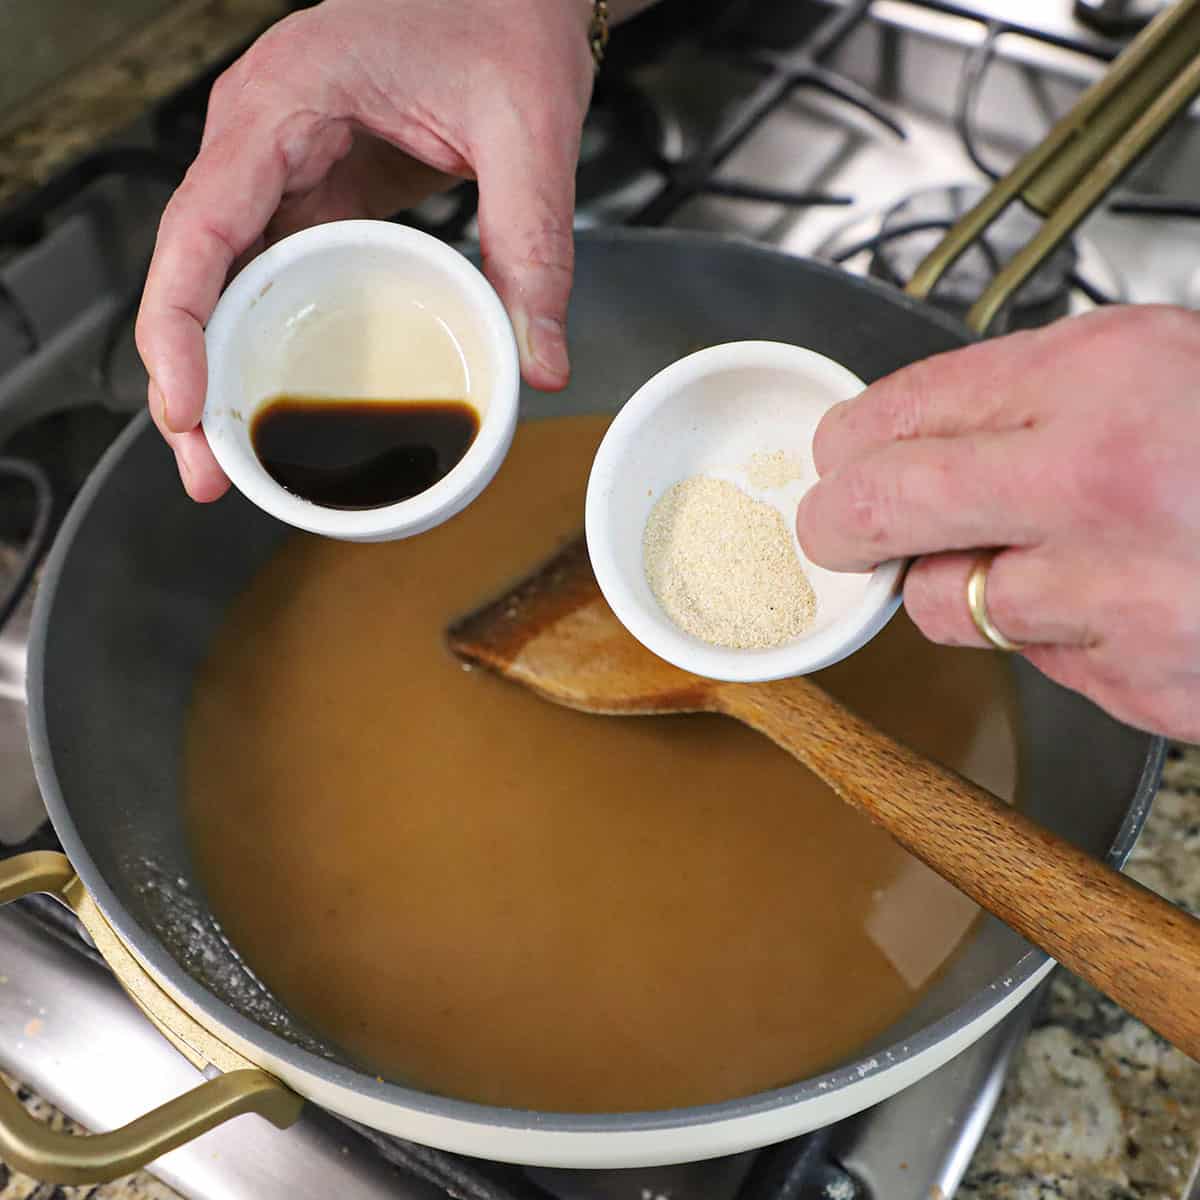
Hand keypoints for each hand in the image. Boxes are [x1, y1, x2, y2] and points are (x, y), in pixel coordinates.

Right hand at [135, 0, 596, 500]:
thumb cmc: (503, 21)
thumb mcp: (529, 132)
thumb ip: (535, 247)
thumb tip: (539, 366)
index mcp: (286, 102)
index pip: (202, 223)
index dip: (179, 324)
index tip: (185, 408)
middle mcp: (260, 138)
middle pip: (195, 272)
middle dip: (190, 377)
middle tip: (211, 474)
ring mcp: (280, 168)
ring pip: (224, 284)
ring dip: (221, 372)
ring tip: (234, 461)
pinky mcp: (312, 194)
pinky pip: (273, 276)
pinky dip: (267, 343)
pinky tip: (279, 402)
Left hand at [796, 305, 1199, 740]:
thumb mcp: (1161, 360)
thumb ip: (1032, 391)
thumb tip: (905, 431)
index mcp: (1109, 375)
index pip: (904, 407)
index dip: (846, 440)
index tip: (835, 457)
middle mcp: (1101, 484)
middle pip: (879, 510)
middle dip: (833, 523)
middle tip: (831, 528)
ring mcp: (1120, 598)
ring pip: (942, 604)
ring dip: (953, 585)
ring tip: (1027, 558)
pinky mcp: (1142, 685)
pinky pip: (1033, 661)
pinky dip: (1046, 634)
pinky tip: (1116, 600)